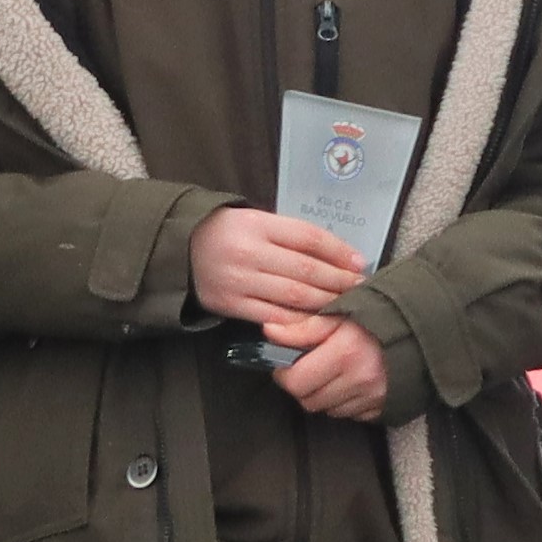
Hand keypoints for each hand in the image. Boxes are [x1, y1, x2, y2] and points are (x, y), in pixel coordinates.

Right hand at [189, 205, 369, 334]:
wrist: (181, 249)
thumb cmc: (228, 233)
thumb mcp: (256, 220)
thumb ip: (291, 235)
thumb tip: (340, 254)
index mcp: (257, 224)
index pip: (308, 238)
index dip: (338, 251)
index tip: (359, 262)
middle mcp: (248, 252)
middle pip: (305, 269)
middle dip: (338, 281)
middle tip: (360, 287)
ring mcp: (238, 281)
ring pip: (294, 295)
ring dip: (325, 301)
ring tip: (344, 303)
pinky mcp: (230, 304)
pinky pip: (274, 316)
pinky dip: (300, 320)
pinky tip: (316, 319)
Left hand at [267, 318, 390, 420]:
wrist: (424, 326)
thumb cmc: (380, 314)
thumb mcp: (340, 312)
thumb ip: (304, 327)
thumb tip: (269, 332)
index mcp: (344, 353)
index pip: (296, 382)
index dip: (284, 375)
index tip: (286, 365)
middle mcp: (359, 380)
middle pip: (310, 401)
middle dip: (303, 386)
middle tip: (308, 368)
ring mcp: (374, 397)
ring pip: (330, 410)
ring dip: (324, 396)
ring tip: (333, 373)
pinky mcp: (385, 407)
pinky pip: (353, 415)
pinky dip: (346, 403)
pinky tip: (352, 383)